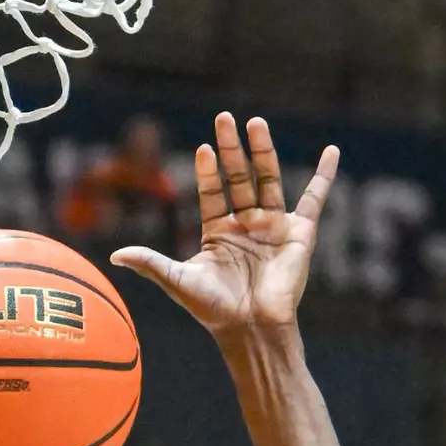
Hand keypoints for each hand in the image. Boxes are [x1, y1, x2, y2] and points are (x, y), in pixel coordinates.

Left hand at [112, 113, 337, 333]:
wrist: (251, 328)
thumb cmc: (214, 309)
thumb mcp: (177, 280)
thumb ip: (150, 263)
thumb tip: (114, 256)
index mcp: (219, 232)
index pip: (212, 192)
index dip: (208, 171)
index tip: (203, 148)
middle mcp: (246, 225)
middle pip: (239, 177)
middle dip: (232, 149)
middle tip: (224, 118)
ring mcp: (273, 227)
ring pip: (268, 179)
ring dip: (263, 151)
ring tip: (255, 122)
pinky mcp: (299, 233)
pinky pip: (315, 198)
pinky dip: (324, 175)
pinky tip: (331, 151)